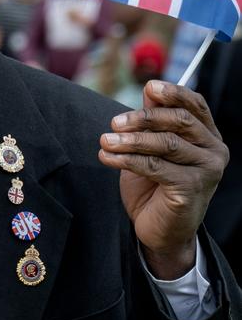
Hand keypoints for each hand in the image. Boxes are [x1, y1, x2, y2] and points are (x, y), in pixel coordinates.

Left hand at [98, 80, 228, 278]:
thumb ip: (153, 122)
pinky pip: (155, 166)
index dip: (174, 93)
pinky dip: (127, 159)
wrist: (160, 233)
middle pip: (179, 121)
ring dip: (130, 140)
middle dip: (144, 118)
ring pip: (166, 144)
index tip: (150, 87)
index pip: (196, 105)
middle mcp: (214, 151)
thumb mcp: (151, 150)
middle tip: (114, 122)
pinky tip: (107, 157)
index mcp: (208, 137)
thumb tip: (150, 88)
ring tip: (105, 141)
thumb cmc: (155, 189)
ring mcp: (206, 170)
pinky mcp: (190, 188)